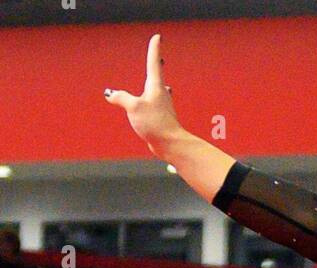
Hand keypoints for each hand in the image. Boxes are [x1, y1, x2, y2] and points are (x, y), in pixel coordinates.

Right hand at [104, 33, 182, 151]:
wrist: (171, 145)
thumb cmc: (155, 124)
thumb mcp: (133, 107)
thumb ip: (121, 98)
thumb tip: (110, 95)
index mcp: (155, 87)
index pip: (154, 63)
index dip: (155, 49)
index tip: (158, 37)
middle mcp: (161, 95)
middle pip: (157, 77)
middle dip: (156, 67)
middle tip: (158, 58)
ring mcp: (162, 107)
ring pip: (157, 93)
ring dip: (154, 86)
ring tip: (153, 82)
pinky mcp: (161, 119)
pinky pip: (153, 107)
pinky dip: (149, 102)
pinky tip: (149, 108)